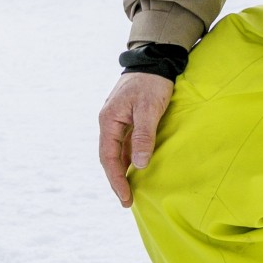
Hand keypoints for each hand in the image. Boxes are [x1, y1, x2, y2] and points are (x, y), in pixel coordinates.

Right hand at [97, 71, 175, 206]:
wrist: (154, 60)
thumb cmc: (152, 83)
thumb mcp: (149, 109)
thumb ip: (144, 136)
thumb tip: (137, 165)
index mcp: (109, 120)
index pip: (108, 157)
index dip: (116, 180)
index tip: (125, 198)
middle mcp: (109, 122)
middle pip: (108, 157)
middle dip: (116, 180)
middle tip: (126, 202)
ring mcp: (117, 121)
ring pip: (116, 152)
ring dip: (121, 171)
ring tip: (130, 191)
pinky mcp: (127, 119)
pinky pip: (124, 144)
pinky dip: (128, 159)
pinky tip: (135, 169)